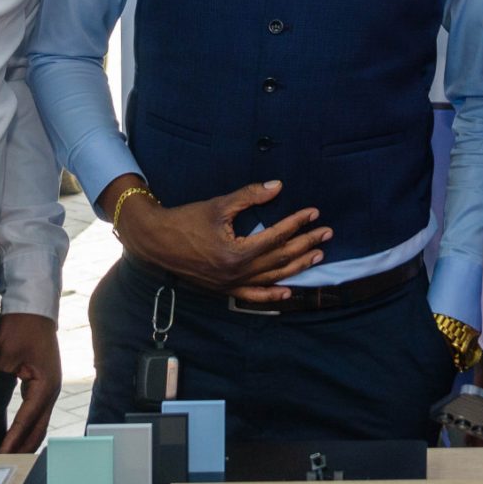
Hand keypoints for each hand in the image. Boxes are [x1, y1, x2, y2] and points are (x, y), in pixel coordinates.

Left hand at [0, 314, 60, 454]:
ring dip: (25, 441)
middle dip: (22, 449)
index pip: (27, 420)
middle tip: (4, 465)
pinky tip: (13, 438)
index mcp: (45, 385)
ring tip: (7, 458)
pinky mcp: (43, 385)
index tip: (0, 455)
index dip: (13, 440)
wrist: (33, 308)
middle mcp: (51, 391)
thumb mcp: (4, 355)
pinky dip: (26, 428)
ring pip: (39, 424)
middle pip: (38, 430)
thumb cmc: (21, 327)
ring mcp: (50, 389)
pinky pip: (36, 414)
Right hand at [108, 177, 329, 304]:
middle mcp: (236, 273)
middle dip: (306, 245)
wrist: (156, 241)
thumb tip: (277, 186)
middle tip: (326, 234)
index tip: (314, 213)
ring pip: (272, 278)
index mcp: (236, 252)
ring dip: (297, 267)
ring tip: (317, 256)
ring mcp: (230, 285)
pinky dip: (272, 296)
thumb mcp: (218, 205)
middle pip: (280, 259)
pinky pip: (253, 296)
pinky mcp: (223, 290)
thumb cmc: (186, 220)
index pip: (276, 237)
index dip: (297, 224)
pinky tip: (288, 292)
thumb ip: (249, 196)